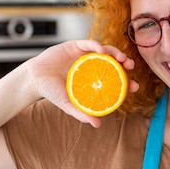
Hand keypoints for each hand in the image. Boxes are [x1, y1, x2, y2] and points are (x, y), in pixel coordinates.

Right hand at [24, 40, 138, 126]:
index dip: (127, 81)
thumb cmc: (53, 92)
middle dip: (125, 63)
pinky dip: (96, 45)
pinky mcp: (75, 45)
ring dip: (115, 52)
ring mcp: (85, 54)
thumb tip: (98, 125)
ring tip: (121, 58)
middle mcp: (93, 65)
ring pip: (105, 50)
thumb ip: (82, 113)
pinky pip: (89, 43)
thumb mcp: (69, 104)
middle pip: (114, 62)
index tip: (135, 86)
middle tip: (131, 67)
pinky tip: (101, 50)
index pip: (115, 79)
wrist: (34, 80)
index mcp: (95, 78)